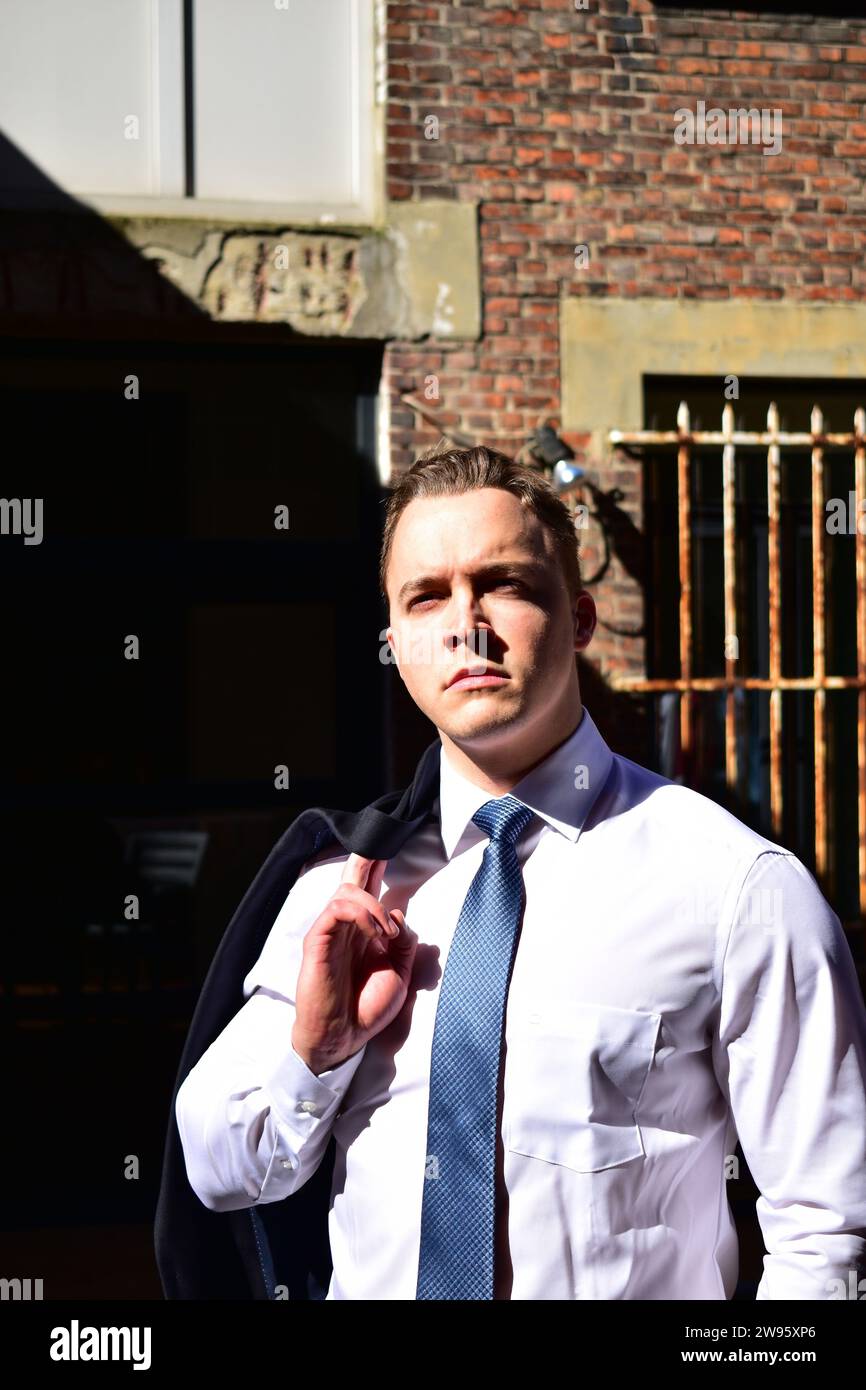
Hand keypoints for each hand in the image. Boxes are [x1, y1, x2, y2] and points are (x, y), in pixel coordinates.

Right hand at [291, 854, 417, 1073]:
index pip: (368, 888)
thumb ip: (403, 939)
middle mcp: (346, 925)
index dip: (376, 864)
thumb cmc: (367, 1007)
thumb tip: (398, 913)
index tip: (389, 843)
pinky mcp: (317, 941)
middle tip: (380, 840)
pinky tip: (376, 934)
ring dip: (374, 905)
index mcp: (363, 930)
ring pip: (347, 890)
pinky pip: (337, 909)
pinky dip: (362, 914)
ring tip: (387, 932)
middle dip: (367, 857)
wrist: (344, 1038)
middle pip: (353, 878)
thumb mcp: (399, 971)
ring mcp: (329, 931)